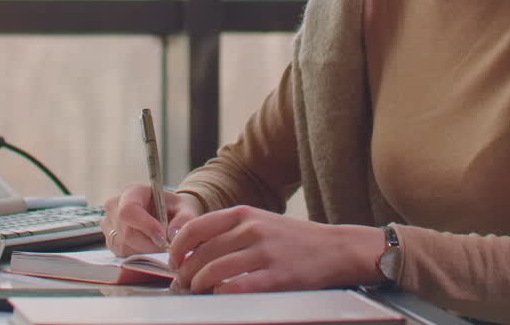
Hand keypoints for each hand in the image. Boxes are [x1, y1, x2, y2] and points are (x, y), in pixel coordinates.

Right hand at [101, 183, 203, 254]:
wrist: (166, 214)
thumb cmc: (173, 208)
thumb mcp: (184, 208)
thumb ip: (183, 219)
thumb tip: (173, 235)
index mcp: (132, 192)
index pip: (129, 210)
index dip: (146, 227)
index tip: (163, 238)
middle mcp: (114, 206)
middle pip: (126, 232)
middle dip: (149, 245)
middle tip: (166, 248)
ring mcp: (109, 223)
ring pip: (123, 246)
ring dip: (145, 252)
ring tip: (159, 246)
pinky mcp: (109, 240)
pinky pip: (121, 254)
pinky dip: (138, 256)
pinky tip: (149, 249)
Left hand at [168, 205, 382, 293]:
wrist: (335, 249)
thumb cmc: (294, 239)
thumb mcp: (260, 222)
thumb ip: (228, 231)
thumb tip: (191, 250)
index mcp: (243, 214)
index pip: (195, 228)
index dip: (177, 248)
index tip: (174, 261)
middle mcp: (251, 230)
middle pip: (200, 255)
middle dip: (185, 274)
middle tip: (184, 284)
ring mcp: (264, 253)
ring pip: (213, 272)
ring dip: (199, 287)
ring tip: (199, 292)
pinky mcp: (275, 277)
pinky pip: (235, 289)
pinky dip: (221, 295)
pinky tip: (221, 295)